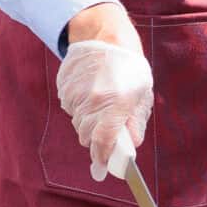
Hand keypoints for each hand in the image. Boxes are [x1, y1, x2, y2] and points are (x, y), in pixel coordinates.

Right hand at [57, 35, 152, 180]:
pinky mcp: (64, 88)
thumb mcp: (142, 95)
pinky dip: (78, 106)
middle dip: (95, 139)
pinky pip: (69, 107)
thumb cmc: (130, 68)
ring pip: (77, 122)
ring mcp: (76, 94)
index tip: (102, 168)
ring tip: (100, 102)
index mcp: (116, 105)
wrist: (105, 38)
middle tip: (104, 131)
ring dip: (87, 120)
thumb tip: (132, 145)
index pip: (104, 141)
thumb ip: (136, 122)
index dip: (103, 157)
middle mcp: (93, 102)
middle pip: (86, 136)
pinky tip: (89, 92)